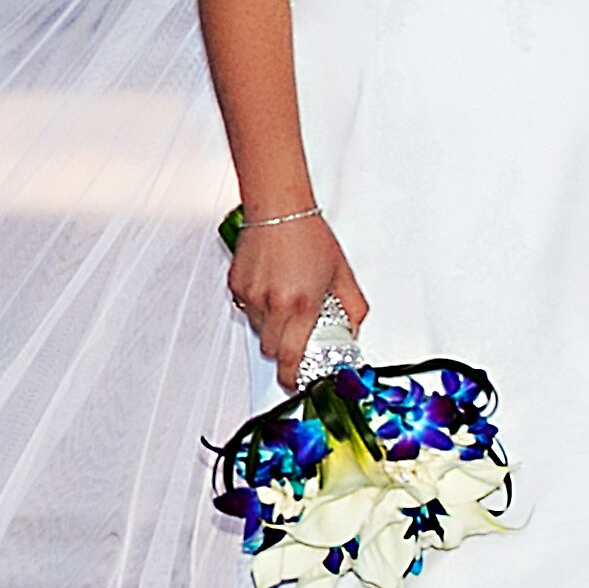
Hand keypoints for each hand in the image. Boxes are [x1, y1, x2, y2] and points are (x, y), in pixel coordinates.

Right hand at [226, 214, 368, 388]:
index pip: (291, 357)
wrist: (278, 206)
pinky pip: (246, 309)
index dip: (291, 377)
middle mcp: (273, 303)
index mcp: (301, 304)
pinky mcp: (236, 285)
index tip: (295, 381)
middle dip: (284, 348)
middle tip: (297, 333)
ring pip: (258, 329)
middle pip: (272, 350)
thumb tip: (352, 331)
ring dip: (272, 325)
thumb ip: (352, 308)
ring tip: (286, 298)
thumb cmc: (309, 235)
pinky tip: (271, 284)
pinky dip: (259, 305)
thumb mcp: (342, 274)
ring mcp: (251, 295)